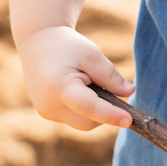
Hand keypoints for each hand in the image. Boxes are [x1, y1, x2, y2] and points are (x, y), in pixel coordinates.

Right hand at [16, 24, 133, 131]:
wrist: (37, 42)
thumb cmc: (67, 46)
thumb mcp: (92, 55)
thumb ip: (111, 76)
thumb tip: (129, 93)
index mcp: (60, 87)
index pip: (90, 107)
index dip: (111, 115)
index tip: (129, 120)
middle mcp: (49, 104)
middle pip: (88, 122)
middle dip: (104, 111)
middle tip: (108, 88)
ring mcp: (46, 111)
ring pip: (82, 123)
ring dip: (94, 111)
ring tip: (88, 83)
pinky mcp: (46, 113)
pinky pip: (73, 118)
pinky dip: (83, 109)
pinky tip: (79, 89)